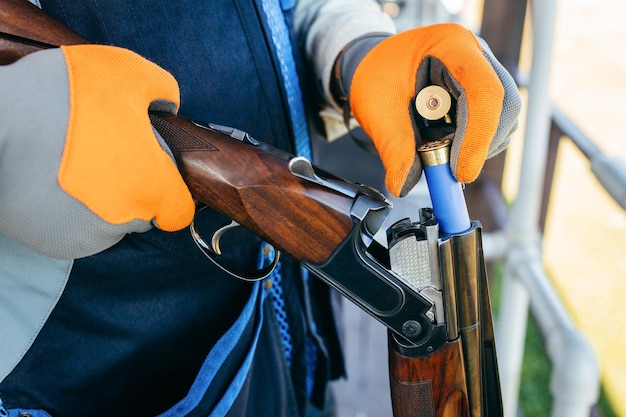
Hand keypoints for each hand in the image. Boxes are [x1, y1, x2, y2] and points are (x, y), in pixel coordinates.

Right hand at [0, 45, 194, 258]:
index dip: (169, 191)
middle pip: (140, 215)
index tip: (152, 172)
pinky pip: (71, 230)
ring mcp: (83, 238)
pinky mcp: (50, 243)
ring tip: (73, 167)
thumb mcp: (126, 72)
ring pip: (105, 225)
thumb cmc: (61, 97)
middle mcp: (122, 223)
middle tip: (103, 156)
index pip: (178, 210)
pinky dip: (66, 213)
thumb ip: (161, 90)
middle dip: (130, 190)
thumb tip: (168, 105)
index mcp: (151, 189)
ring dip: (98, 204)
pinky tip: (51, 183)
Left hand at [333, 23, 520, 196]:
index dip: (477, 136)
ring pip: (504, 119)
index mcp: (451, 46)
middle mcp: (476, 55)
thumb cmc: (376, 77)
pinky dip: (475, 145)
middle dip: (479, 144)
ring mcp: (485, 73)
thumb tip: (404, 186)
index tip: (460, 173)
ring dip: (478, 147)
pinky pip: (495, 125)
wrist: (375, 66)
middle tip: (449, 169)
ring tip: (440, 150)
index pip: (482, 91)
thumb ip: (394, 148)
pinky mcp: (484, 94)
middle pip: (503, 105)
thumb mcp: (377, 111)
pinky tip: (448, 144)